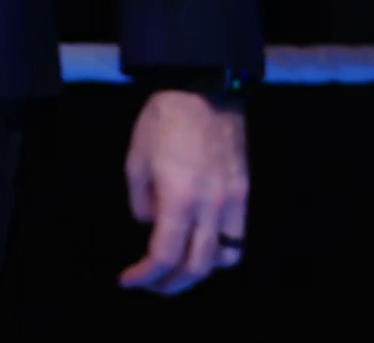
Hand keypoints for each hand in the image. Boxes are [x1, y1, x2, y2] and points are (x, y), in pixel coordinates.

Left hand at [119, 90, 248, 294]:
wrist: (204, 89)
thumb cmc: (163, 120)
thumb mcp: (136, 160)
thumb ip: (140, 200)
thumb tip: (150, 223)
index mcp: (179, 199)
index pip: (164, 255)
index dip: (145, 275)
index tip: (129, 280)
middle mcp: (211, 206)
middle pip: (196, 267)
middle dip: (170, 283)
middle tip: (151, 284)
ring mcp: (233, 201)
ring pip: (224, 258)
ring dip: (198, 270)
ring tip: (177, 268)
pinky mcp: (245, 191)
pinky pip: (238, 237)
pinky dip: (221, 252)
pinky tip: (203, 246)